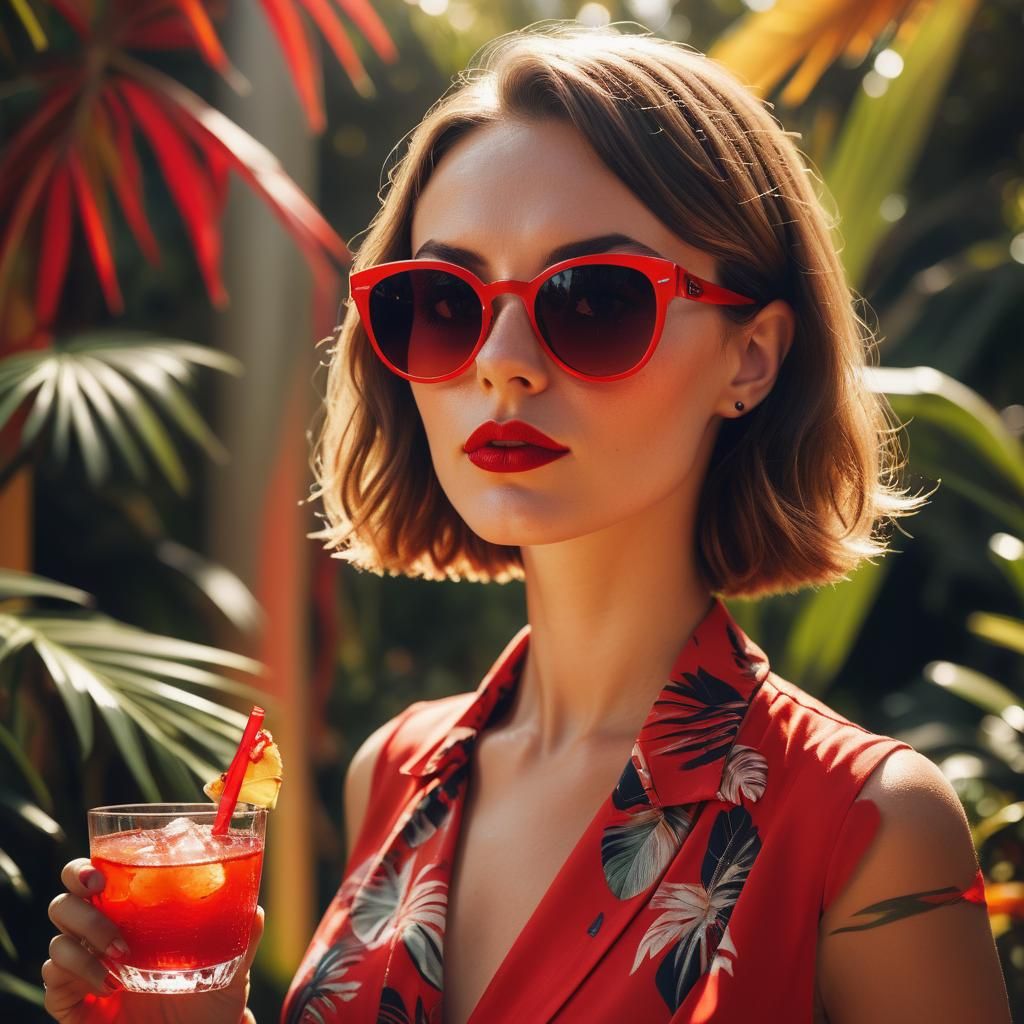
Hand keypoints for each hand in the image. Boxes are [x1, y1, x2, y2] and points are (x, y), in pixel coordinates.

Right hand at [44, 857, 262, 1022]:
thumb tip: (256, 911)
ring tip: (124, 953)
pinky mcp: (71, 1005)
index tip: (104, 868)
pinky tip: (109, 985)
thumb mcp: (228, 965)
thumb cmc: (207, 1001)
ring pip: (58, 936)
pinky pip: (53, 980)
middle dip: (76, 886)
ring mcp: (83, 970)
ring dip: (86, 934)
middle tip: (100, 888)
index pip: (97, 879)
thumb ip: (241, 935)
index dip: (88, 866)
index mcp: (132, 916)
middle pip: (66, 898)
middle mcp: (101, 938)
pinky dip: (76, 973)